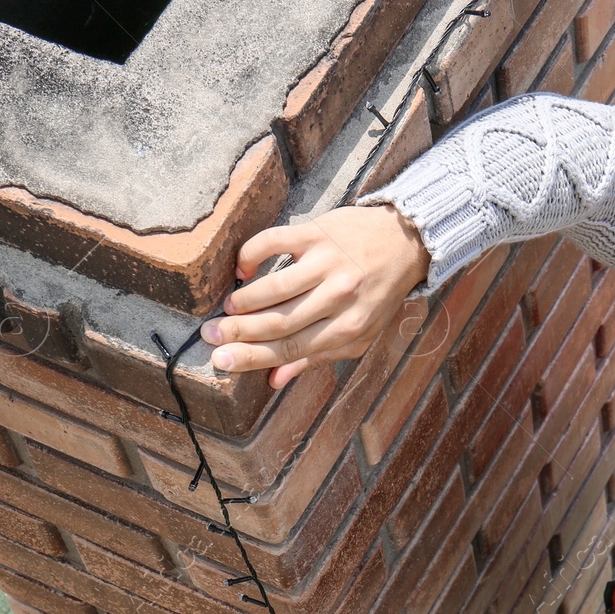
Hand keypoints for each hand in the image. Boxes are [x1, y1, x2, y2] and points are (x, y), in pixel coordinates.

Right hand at [200, 203, 431, 389]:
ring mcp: (328, 263)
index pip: (292, 348)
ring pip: (275, 287)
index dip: (253, 357)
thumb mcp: (360, 334)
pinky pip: (273, 243)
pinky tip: (242, 270)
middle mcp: (340, 297)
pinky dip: (250, 256)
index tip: (221, 360)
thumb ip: (318, 357)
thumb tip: (275, 380)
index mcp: (349, 328)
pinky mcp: (317, 233)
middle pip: (279, 321)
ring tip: (227, 310)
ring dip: (244, 300)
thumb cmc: (379, 294)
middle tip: (209, 336)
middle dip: (239, 332)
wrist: (405, 242)